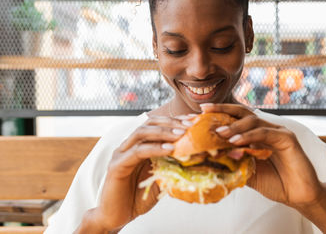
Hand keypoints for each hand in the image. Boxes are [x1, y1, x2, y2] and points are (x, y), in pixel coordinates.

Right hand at [92, 115, 191, 230]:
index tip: (193, 120)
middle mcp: (129, 145)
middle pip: (149, 123)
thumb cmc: (138, 197)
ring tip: (181, 134)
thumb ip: (173, 166)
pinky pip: (137, 152)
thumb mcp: (161, 179)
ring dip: (163, 131)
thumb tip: (197, 158)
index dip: (175, 120)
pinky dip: (155, 148)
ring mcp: (121, 154)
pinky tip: (169, 149)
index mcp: (139, 145)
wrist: (116, 217)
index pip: (157, 124)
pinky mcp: (117, 166)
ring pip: (142, 133)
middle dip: (171, 122)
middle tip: (190, 124)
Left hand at [200, 103, 322, 207]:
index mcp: (256, 134)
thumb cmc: (275, 182)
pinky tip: (236, 140)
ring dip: (234, 126)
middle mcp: (266, 129)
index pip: (236, 118)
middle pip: (243, 113)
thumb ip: (234, 162)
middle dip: (223, 110)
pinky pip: (265, 133)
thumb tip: (211, 157)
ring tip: (219, 133)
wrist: (298, 195)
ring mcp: (277, 131)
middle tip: (206, 111)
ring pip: (253, 121)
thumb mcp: (248, 171)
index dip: (220, 113)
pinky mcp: (287, 138)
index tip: (201, 111)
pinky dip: (249, 135)